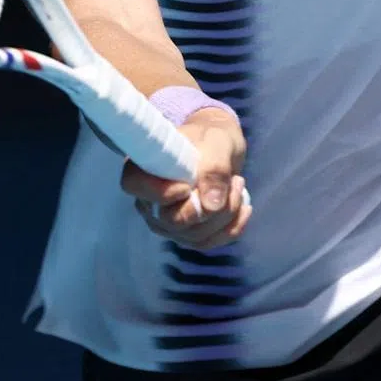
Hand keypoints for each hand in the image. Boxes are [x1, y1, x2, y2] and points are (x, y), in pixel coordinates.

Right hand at [122, 109, 251, 248]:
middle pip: (172, 220)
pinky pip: (208, 242)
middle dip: (211, 206)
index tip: (187, 186)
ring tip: (238, 183)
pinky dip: (232, 228)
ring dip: (226, 214)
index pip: (135, 185)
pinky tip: (244, 208)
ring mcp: (167, 221)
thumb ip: (213, 167)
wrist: (220, 148)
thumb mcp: (217, 142)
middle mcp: (150, 200)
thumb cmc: (211, 138)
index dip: (159, 192)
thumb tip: (210, 205)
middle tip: (234, 180)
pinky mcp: (187, 234)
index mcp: (145, 167)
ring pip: (195, 236)